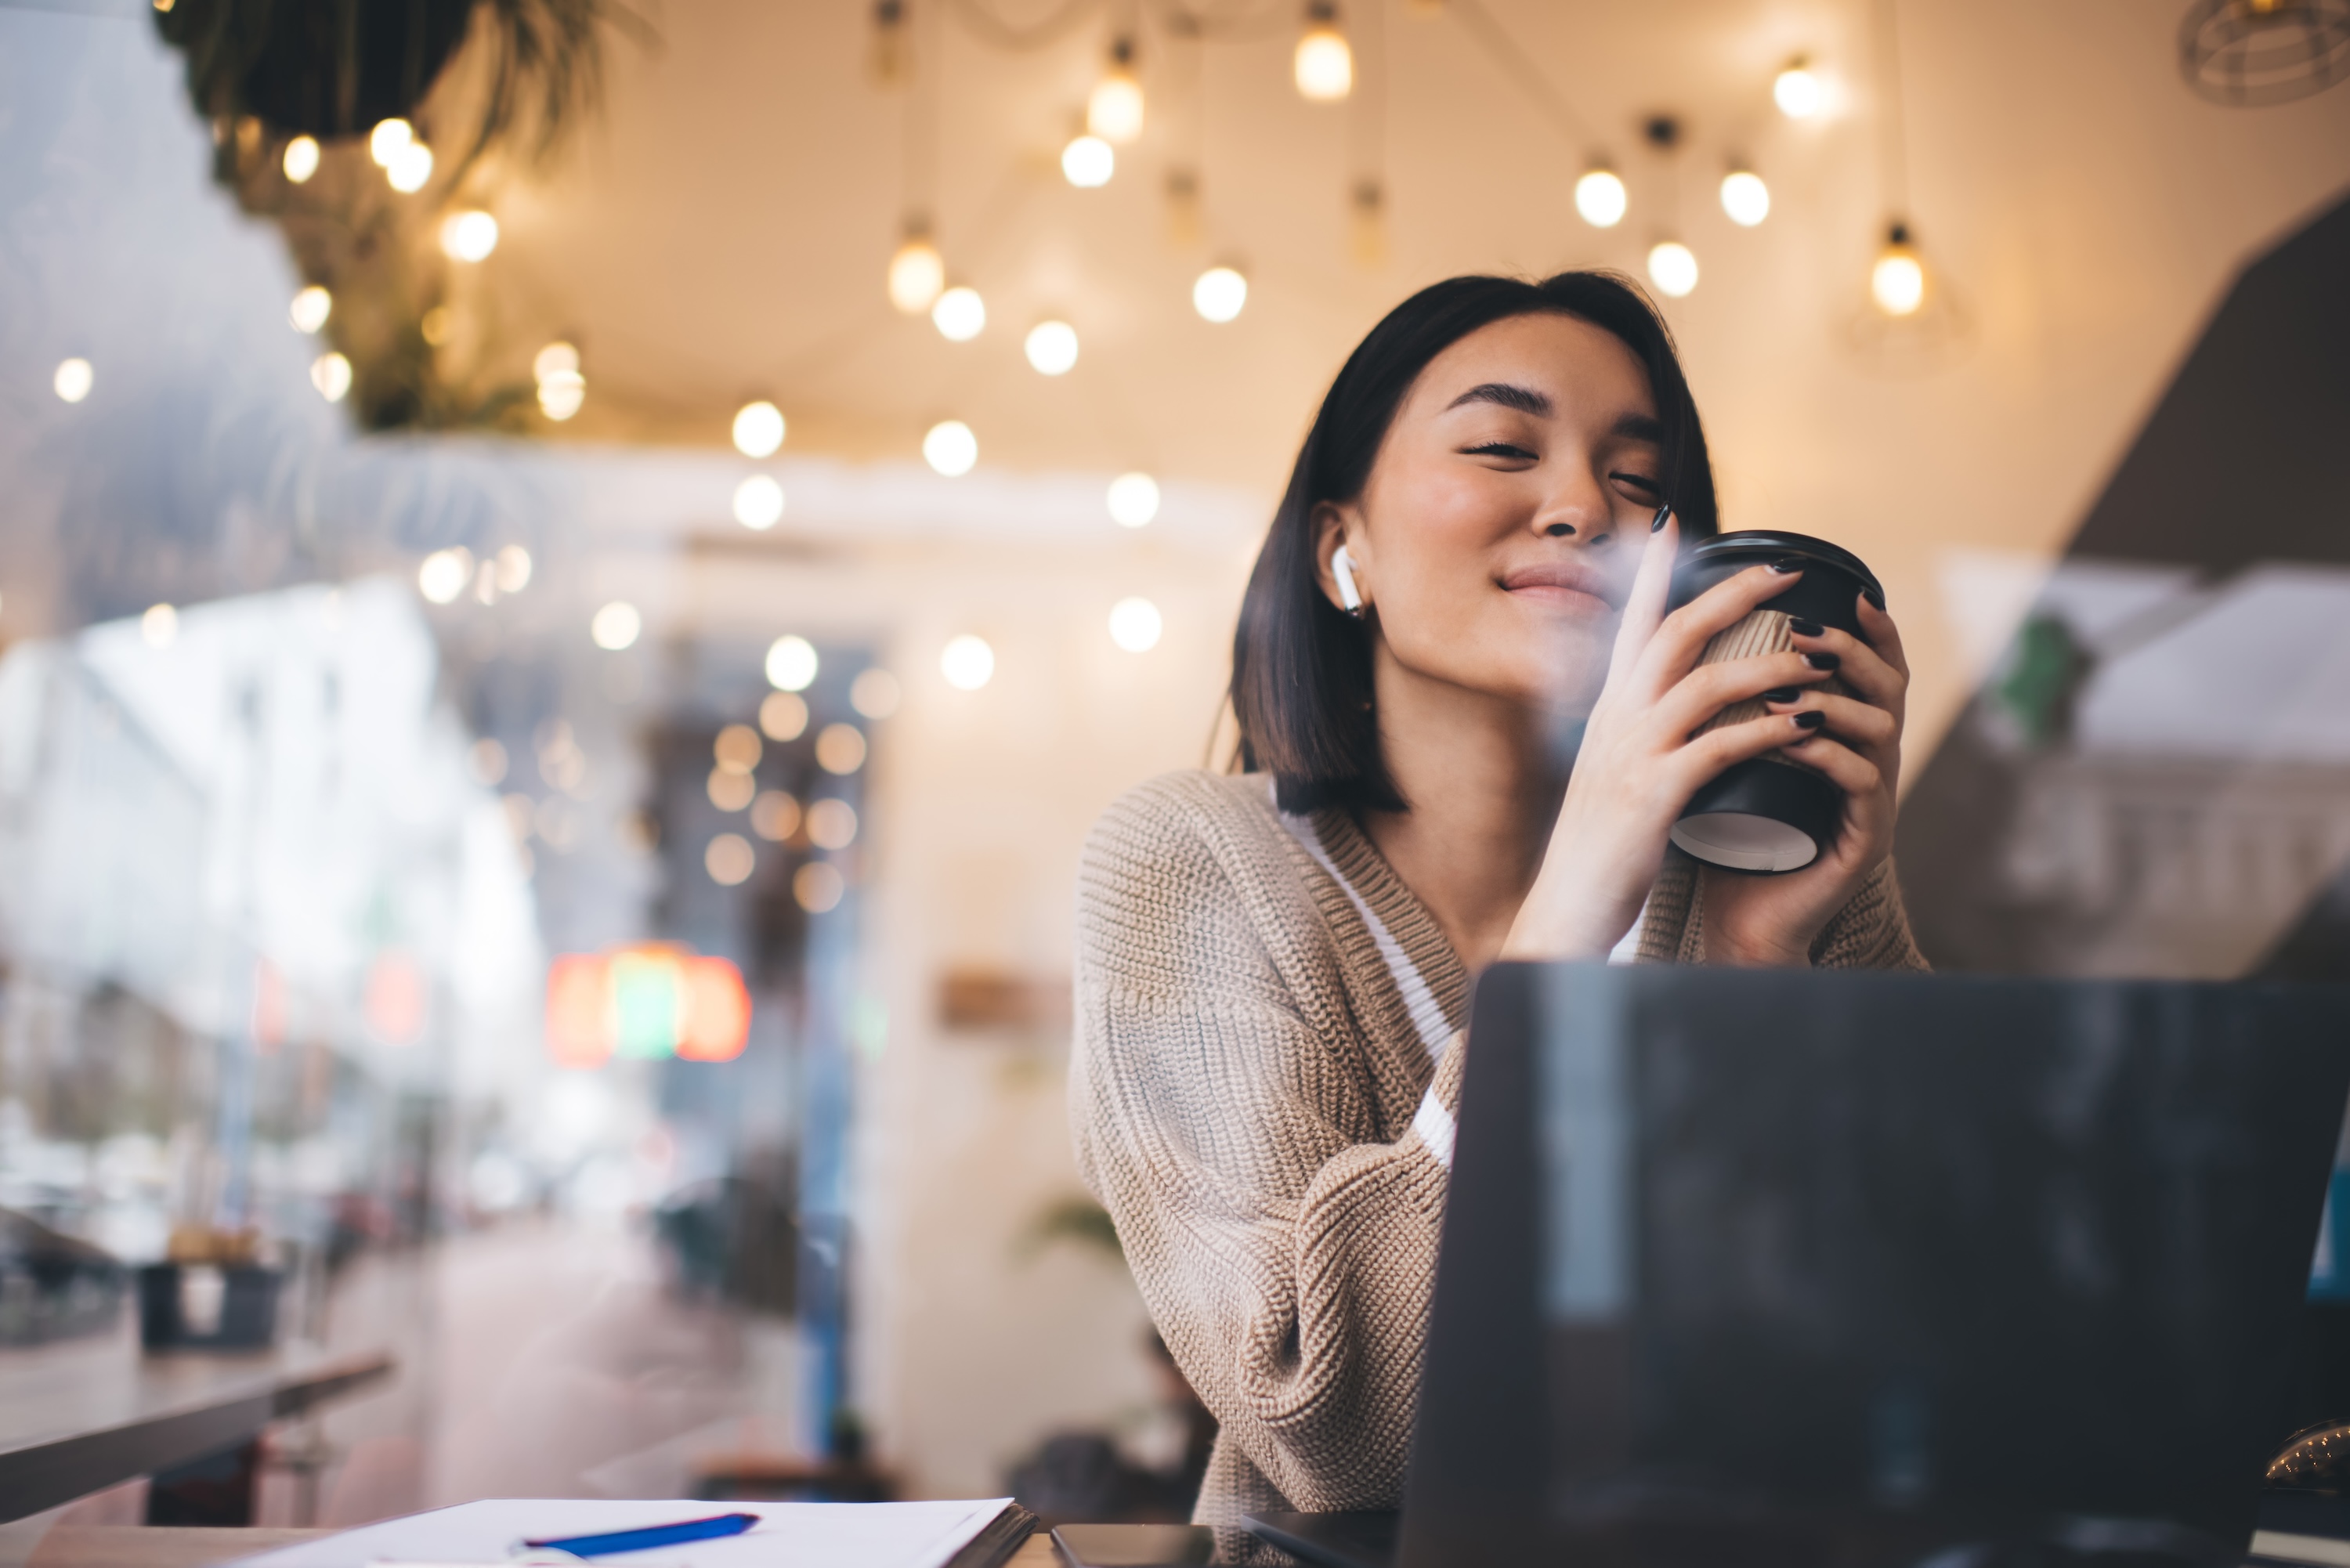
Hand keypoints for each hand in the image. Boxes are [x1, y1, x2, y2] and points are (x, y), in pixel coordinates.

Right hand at [1499, 513, 1851, 961]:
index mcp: (1608, 710)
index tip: (1675, 523)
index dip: (1652, 571)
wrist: (1565, 907)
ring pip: (1707, 682)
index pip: (1629, 623)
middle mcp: (1616, 719)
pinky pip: (1722, 746)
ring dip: (1770, 663)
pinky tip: (1806, 724)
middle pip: (1675, 631)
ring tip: (1819, 657)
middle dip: (1734, 594)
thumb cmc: (1598, 846)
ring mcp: (1633, 754)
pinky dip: (1769, 729)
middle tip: (1786, 571)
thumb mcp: (1611, 772)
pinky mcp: (1655, 795)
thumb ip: (1639, 734)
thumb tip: (1669, 708)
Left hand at [1697, 592, 1907, 965]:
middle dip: (1849, 651)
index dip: (1867, 627)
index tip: (1844, 588)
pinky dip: (1827, 754)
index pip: (1871, 667)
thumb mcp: (1727, 754)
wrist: (1737, 916)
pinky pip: (1862, 784)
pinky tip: (1792, 740)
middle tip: (1801, 631)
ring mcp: (1874, 800)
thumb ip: (1727, 704)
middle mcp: (1869, 761)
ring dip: (1834, 699)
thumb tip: (1683, 632)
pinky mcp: (1865, 840)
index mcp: (1844, 736)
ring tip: (1785, 688)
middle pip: (1889, 686)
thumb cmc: (1728, 833)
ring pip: (1881, 729)